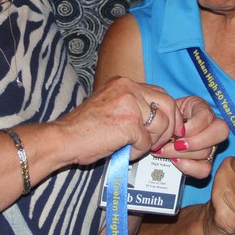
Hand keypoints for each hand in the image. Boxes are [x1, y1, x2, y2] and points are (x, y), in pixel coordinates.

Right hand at [55, 76, 181, 164]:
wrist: (63, 138)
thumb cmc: (84, 128)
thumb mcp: (110, 105)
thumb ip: (133, 106)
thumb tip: (160, 119)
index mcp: (124, 82)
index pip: (160, 93)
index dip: (169, 112)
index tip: (170, 127)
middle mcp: (128, 87)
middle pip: (168, 104)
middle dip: (171, 126)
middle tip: (164, 142)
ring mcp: (130, 104)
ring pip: (161, 125)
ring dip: (151, 142)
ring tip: (133, 148)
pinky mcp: (129, 123)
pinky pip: (147, 142)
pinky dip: (137, 152)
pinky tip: (123, 152)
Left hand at [151, 95, 228, 178]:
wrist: (163, 128)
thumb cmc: (167, 117)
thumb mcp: (169, 110)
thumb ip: (173, 116)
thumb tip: (173, 131)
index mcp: (203, 109)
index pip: (207, 117)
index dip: (192, 127)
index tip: (177, 133)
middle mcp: (213, 127)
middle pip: (218, 134)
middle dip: (194, 142)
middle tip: (176, 145)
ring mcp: (212, 145)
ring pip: (207, 153)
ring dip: (183, 155)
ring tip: (166, 152)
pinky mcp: (206, 161)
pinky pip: (204, 169)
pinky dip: (188, 167)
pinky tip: (175, 161)